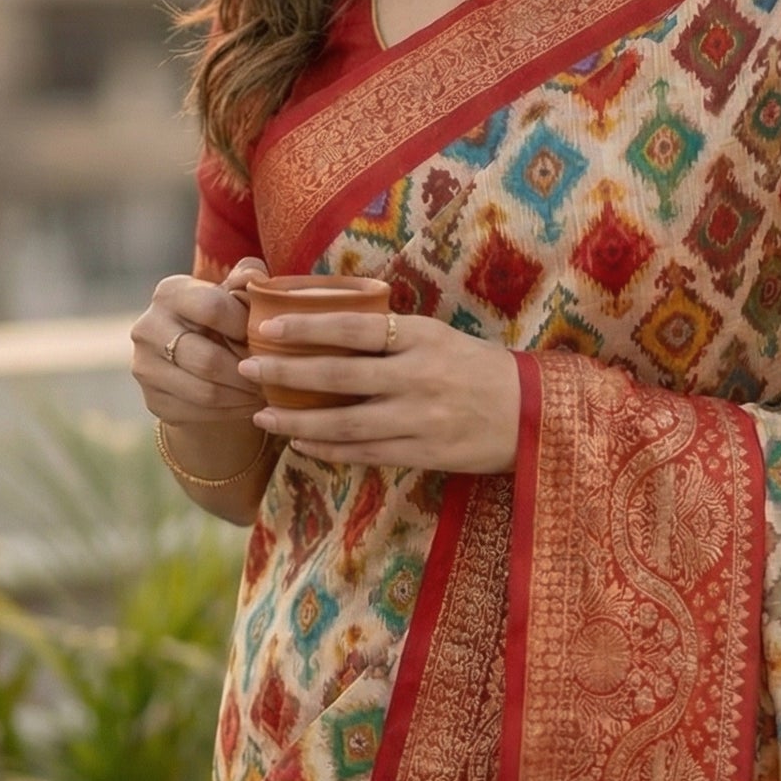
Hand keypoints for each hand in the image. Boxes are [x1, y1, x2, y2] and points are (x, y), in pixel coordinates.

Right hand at [130, 257, 269, 426]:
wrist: (195, 359)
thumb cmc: (224, 318)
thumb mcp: (235, 294)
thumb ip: (247, 280)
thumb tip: (257, 277)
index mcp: (169, 293)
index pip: (212, 308)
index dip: (247, 325)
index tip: (270, 337)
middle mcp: (147, 328)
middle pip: (208, 360)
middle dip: (249, 371)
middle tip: (276, 376)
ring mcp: (144, 367)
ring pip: (205, 392)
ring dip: (244, 397)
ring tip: (269, 392)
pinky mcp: (151, 400)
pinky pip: (198, 413)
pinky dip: (231, 412)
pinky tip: (250, 405)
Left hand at [238, 310, 519, 475]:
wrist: (533, 414)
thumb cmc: (480, 369)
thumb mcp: (441, 338)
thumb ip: (393, 336)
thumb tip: (330, 329)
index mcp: (422, 338)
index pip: (353, 328)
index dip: (307, 327)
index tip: (268, 326)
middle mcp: (417, 377)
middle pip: (338, 376)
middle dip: (286, 373)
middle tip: (247, 368)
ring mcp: (419, 419)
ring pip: (344, 423)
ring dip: (298, 423)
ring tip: (263, 417)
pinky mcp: (423, 454)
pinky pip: (365, 453)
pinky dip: (329, 450)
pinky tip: (302, 446)